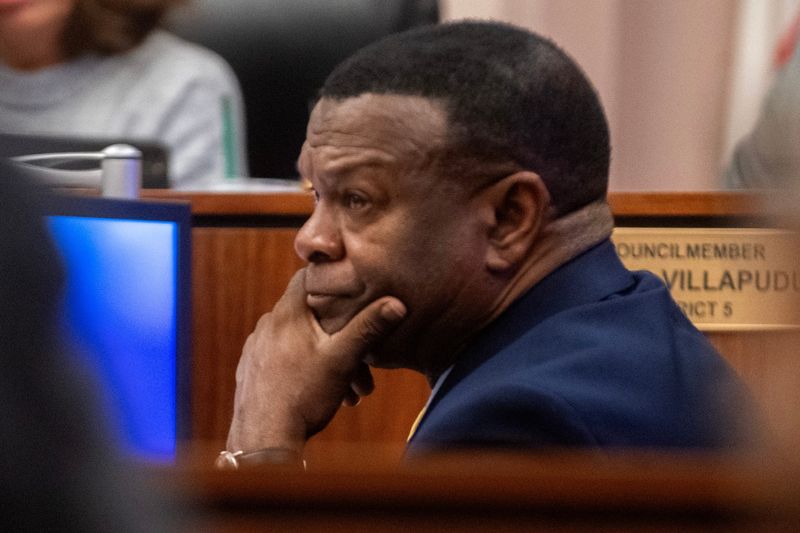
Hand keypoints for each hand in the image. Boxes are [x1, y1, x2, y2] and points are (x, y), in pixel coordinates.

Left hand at [225, 269, 405, 454]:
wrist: (263, 439)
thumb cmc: (304, 397)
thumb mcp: (343, 360)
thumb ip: (368, 328)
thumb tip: (396, 303)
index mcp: (286, 314)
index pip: (306, 276)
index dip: (330, 279)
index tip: (351, 291)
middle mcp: (266, 324)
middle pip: (306, 312)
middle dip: (334, 329)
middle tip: (358, 355)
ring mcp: (255, 346)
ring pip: (295, 337)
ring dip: (320, 352)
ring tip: (345, 384)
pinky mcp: (250, 367)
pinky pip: (279, 355)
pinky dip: (299, 364)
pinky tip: (315, 387)